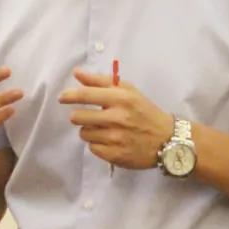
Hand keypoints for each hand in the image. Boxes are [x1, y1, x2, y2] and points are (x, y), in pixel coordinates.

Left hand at [58, 67, 173, 169]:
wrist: (167, 139)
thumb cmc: (146, 111)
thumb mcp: (129, 91)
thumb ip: (101, 81)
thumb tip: (77, 73)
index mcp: (121, 99)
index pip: (87, 95)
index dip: (70, 96)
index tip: (62, 97)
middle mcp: (118, 118)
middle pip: (79, 117)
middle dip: (79, 116)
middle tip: (88, 116)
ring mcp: (117, 138)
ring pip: (84, 134)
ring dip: (89, 131)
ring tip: (103, 129)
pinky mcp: (116, 155)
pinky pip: (93, 148)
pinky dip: (97, 144)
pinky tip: (109, 141)